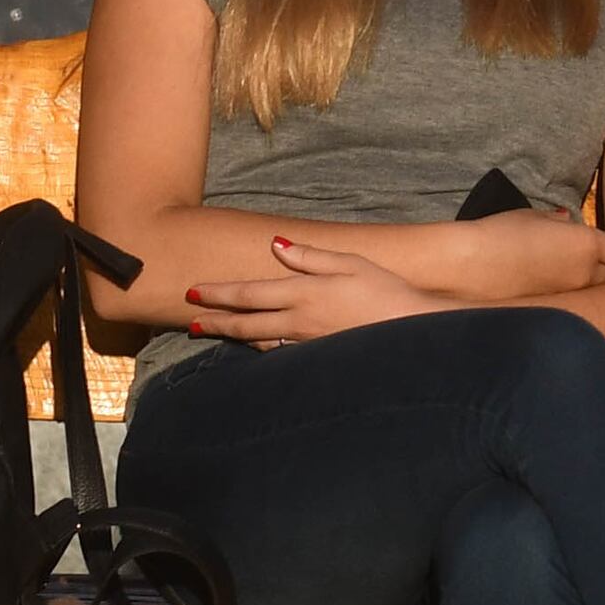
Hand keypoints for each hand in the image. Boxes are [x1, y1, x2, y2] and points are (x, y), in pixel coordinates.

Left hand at [181, 234, 444, 344]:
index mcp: (303, 294)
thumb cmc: (386, 291)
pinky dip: (261, 350)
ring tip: (215, 333)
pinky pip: (281, 355)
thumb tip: (277, 245)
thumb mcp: (350, 263)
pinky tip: (256, 348)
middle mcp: (298, 323)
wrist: (413, 333)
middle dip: (215, 322)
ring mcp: (307, 345)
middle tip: (191, 322)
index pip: (248, 295)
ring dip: (234, 337)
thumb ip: (310, 257)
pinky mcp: (318, 359)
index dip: (217, 295)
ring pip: (260, 343)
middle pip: (246, 324)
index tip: (192, 292)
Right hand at [434, 212, 604, 300]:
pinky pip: (575, 312)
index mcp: (586, 244)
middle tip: (579, 266)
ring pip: (597, 299)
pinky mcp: (556, 318)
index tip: (602, 248)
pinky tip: (547, 301)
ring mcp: (573, 301)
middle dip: (603, 272)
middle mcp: (587, 275)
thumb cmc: (496, 234)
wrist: (465, 269)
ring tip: (560, 283)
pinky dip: (568, 308)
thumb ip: (556, 222)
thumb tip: (567, 222)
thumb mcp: (529, 217)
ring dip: (587, 292)